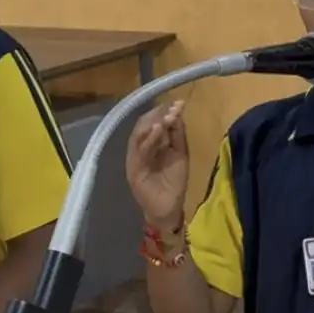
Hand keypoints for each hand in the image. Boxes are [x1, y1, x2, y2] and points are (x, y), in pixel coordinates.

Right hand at [126, 100, 189, 226]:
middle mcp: (140, 148)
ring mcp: (135, 158)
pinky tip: (157, 130)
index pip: (153, 122)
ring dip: (152, 124)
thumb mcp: (180, 153)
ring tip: (166, 116)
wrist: (168, 208)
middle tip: (173, 108)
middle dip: (158, 114)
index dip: (164, 111)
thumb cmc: (174, 182)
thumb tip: (177, 113)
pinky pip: (139, 151)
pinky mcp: (133, 169)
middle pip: (143, 125)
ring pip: (139, 135)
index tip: (179, 104)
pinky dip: (148, 139)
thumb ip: (177, 135)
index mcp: (151, 143)